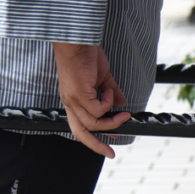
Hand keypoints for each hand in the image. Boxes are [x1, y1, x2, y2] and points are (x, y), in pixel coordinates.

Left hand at [53, 42, 130, 157]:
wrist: (77, 41)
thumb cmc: (86, 54)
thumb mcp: (102, 77)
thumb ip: (112, 91)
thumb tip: (122, 103)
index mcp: (74, 100)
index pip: (80, 126)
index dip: (92, 139)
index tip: (108, 147)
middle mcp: (70, 103)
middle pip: (81, 133)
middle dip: (96, 145)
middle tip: (110, 152)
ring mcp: (73, 99)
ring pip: (93, 123)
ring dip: (111, 121)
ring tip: (123, 114)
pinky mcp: (79, 94)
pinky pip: (98, 110)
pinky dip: (109, 103)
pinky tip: (110, 91)